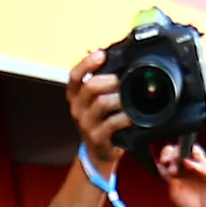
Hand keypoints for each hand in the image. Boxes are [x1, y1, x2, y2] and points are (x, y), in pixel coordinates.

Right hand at [66, 48, 127, 172]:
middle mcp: (77, 108)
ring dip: (119, 98)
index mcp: (75, 95)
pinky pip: (111, 124)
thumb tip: (118, 58)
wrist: (99, 152)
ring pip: (102, 103)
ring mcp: (86, 124)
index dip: (86, 63)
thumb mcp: (95, 100)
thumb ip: (102, 82)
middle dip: (110, 80)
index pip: (74, 75)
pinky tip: (131, 116)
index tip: (101, 55)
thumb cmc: (101, 119)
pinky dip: (124, 118)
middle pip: (90, 87)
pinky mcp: (97, 138)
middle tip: (124, 80)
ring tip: (130, 98)